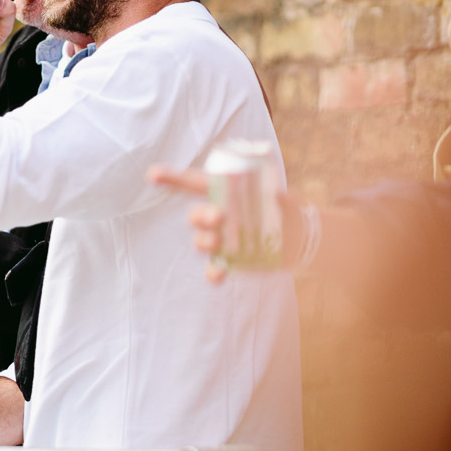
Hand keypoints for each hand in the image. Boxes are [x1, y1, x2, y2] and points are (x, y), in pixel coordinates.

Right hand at [148, 166, 304, 282]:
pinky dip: (213, 273)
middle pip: (196, 216)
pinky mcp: (228, 262)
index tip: (153, 175)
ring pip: (201, 241)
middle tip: (217, 217)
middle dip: (200, 217)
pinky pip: (213, 269)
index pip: (194, 184)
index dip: (173, 179)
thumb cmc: (286, 211)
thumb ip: (279, 198)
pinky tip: (217, 275)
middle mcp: (217, 218)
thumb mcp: (285, 199)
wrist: (298, 239)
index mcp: (225, 195)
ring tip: (219, 241)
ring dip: (205, 241)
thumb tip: (277, 198)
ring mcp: (221, 240)